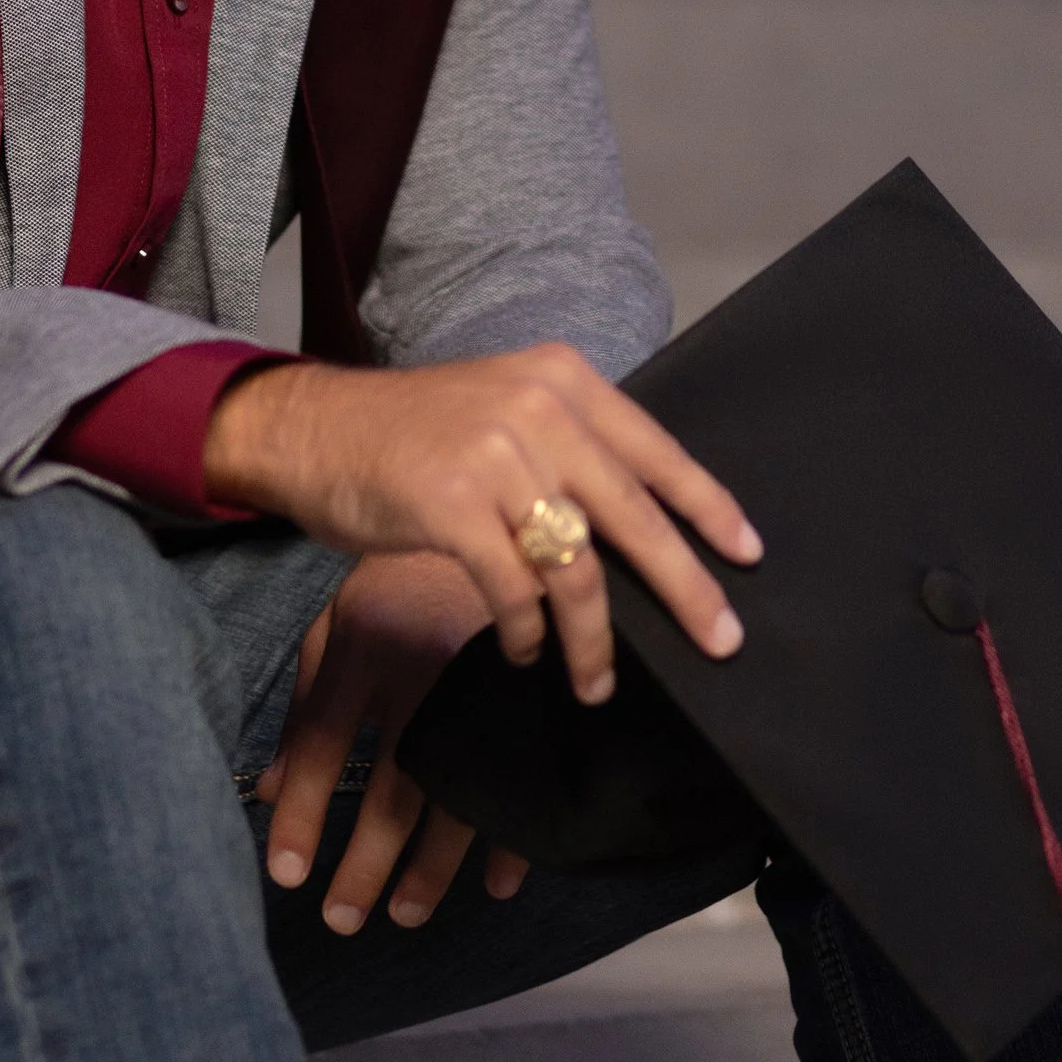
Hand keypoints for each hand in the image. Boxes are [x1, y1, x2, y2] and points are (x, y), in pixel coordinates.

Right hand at [204, 342, 759, 705]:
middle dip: (685, 588)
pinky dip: (524, 634)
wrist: (314, 429)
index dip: (707, 507)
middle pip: (633, 516)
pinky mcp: (450, 504)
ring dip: (593, 641)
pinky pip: (513, 592)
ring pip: (576, 570)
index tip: (748, 555)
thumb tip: (645, 532)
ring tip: (594, 682)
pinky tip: (521, 650)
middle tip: (720, 641)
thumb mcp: (504, 411)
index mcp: (561, 379)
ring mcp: (493, 454)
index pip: (655, 450)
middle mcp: (536, 407)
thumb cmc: (415, 433)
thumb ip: (570, 450)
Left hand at [259, 552, 532, 934]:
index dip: (302, 814)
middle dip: (364, 865)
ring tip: (403, 914)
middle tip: (342, 920)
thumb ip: (304, 704)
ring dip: (429, 868)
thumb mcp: (337, 624)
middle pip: (388, 789)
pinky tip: (494, 885)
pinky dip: (512, 838)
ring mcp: (479, 689)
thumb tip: (268, 791)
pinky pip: (520, 779)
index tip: (286, 875)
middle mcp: (419, 674)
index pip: (321, 746)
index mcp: (363, 648)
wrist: (494, 515)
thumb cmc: (398, 579)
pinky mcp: (528, 697)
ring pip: (454, 798)